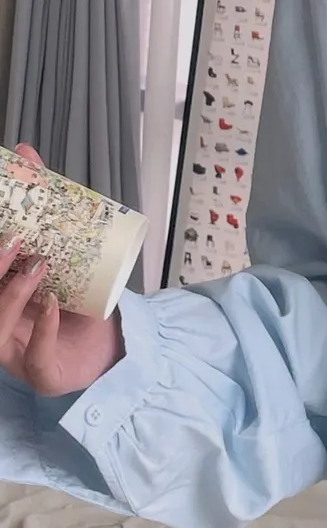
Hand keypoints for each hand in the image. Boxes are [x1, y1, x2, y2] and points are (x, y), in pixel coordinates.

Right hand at [0, 143, 124, 394]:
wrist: (114, 349)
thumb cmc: (79, 302)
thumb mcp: (65, 255)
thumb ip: (48, 212)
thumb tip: (27, 153)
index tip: (2, 211)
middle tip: (14, 237)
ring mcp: (16, 353)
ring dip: (12, 294)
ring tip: (38, 267)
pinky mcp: (43, 374)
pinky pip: (35, 356)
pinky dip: (44, 330)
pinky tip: (53, 306)